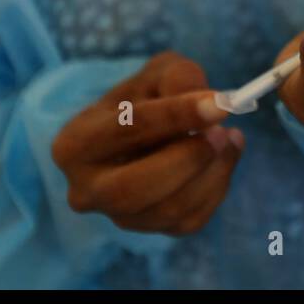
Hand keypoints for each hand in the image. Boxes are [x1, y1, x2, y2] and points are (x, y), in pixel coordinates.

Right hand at [52, 52, 243, 234]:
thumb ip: (178, 78)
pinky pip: (190, 220)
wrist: (143, 131)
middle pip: (132, 189)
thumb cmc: (147, 96)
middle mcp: (85, 189)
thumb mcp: (157, 73)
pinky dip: (217, 186)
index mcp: (74, 144)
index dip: (175, 115)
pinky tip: (224, 157)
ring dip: (211, 172)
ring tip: (229, 137)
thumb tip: (206, 101)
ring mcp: (116, 217)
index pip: (126, 129)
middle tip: (221, 132)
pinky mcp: (150, 231)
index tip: (218, 105)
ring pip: (167, 209)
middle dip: (186, 160)